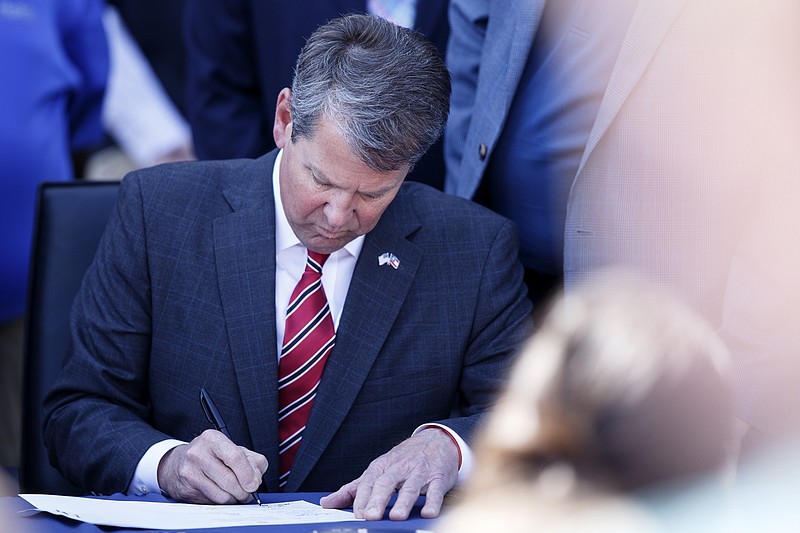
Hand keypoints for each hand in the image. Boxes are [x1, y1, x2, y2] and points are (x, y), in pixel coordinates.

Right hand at [157, 429, 267, 503]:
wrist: (178, 463)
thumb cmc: (210, 455)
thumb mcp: (232, 449)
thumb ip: (252, 460)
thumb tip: (256, 479)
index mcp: (213, 439)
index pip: (235, 457)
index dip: (248, 474)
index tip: (254, 484)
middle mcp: (198, 453)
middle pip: (229, 480)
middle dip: (243, 491)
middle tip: (248, 493)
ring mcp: (190, 472)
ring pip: (222, 495)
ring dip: (234, 499)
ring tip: (236, 494)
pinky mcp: (186, 490)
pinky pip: (212, 502)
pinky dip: (222, 502)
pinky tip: (222, 494)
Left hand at [320, 428, 458, 519]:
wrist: (435, 441)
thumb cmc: (402, 460)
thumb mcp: (377, 470)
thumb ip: (353, 489)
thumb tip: (326, 503)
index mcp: (381, 468)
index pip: (368, 483)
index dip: (362, 499)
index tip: (356, 515)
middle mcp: (399, 469)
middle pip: (386, 484)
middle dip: (378, 500)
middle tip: (371, 517)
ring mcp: (419, 473)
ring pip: (411, 487)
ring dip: (403, 502)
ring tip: (397, 516)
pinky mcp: (438, 478)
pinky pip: (436, 491)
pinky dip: (433, 502)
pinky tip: (428, 513)